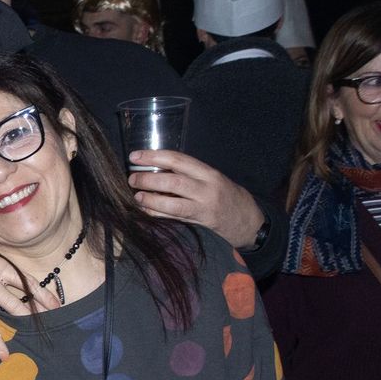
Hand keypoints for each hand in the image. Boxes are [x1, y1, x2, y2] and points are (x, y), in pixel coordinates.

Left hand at [127, 151, 261, 247]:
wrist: (248, 220)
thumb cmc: (225, 194)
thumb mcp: (211, 179)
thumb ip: (188, 174)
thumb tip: (153, 168)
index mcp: (208, 173)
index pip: (178, 160)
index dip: (154, 157)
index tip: (135, 156)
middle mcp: (207, 189)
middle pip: (174, 182)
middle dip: (149, 179)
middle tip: (132, 178)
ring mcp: (204, 207)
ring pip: (173, 203)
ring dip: (151, 199)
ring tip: (136, 195)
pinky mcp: (200, 223)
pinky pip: (174, 218)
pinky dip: (157, 214)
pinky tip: (144, 210)